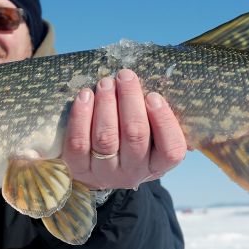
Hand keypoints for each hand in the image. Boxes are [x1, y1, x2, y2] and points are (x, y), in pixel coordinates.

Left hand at [62, 69, 186, 189]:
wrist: (94, 171)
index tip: (153, 96)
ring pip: (106, 138)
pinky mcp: (77, 169)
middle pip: (135, 136)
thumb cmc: (128, 144)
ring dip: (106, 104)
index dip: (164, 121)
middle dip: (130, 100)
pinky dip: (81, 116)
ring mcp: (103, 173)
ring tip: (106, 83)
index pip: (171, 149)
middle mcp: (132, 172)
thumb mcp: (149, 138)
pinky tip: (85, 95)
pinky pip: (78, 142)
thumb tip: (151, 81)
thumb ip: (153, 117)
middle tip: (125, 76)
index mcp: (156, 165)